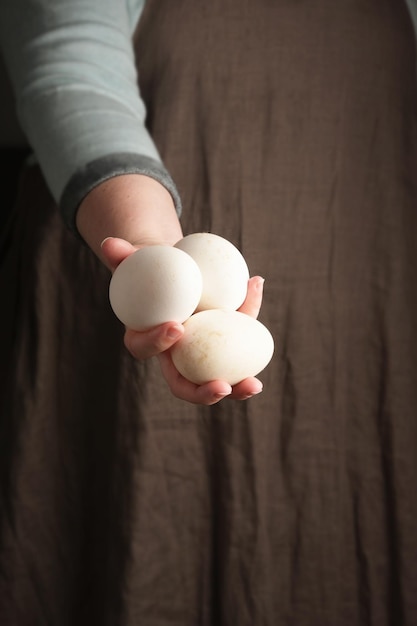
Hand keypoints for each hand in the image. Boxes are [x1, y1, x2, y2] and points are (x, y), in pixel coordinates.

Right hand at [101, 237, 264, 404]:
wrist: (174, 269)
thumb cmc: (149, 268)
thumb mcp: (134, 260)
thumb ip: (121, 256)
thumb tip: (110, 244)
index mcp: (145, 338)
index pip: (145, 349)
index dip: (157, 343)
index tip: (176, 326)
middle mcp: (173, 354)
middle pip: (185, 384)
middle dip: (202, 392)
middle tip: (221, 386)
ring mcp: (200, 354)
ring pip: (216, 379)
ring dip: (236, 387)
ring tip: (254, 385)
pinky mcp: (223, 345)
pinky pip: (238, 348)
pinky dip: (252, 332)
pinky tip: (257, 296)